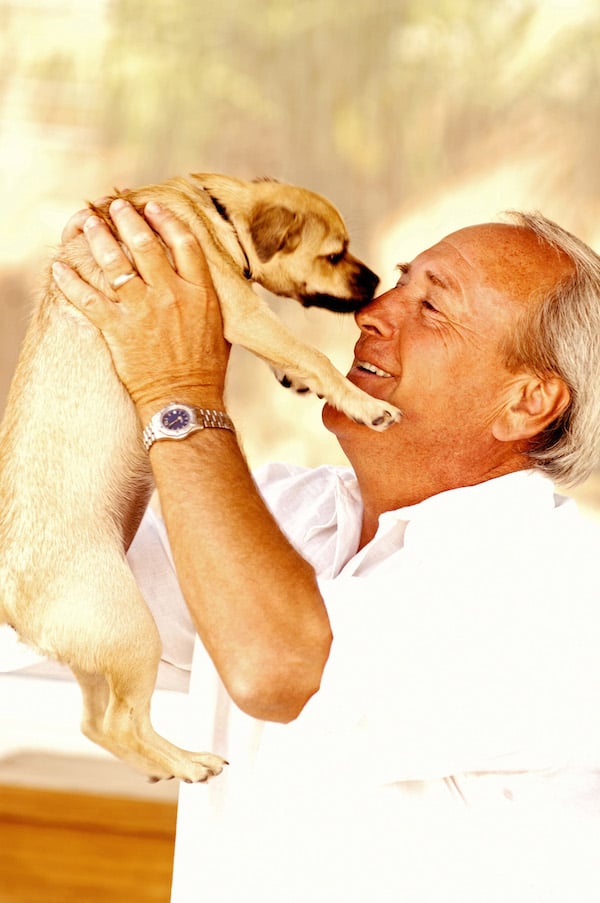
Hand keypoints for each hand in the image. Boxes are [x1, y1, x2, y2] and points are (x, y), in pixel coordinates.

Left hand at [52, 199, 230, 420]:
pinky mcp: (118, 328)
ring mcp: (142, 310)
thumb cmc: (206, 369)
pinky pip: (88, 297)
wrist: (185, 399)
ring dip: (98, 238)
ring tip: (89, 223)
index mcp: (199, 292)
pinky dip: (70, 280)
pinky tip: (59, 267)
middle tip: (115, 206)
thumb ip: (209, 299)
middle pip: (145, 243)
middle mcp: (170, 294)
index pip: (183, 242)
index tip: (153, 206)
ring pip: (115, 262)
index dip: (166, 219)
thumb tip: (203, 280)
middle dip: (127, 219)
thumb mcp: (220, 327)